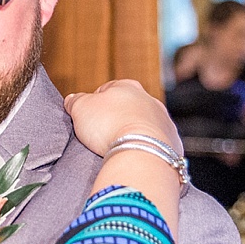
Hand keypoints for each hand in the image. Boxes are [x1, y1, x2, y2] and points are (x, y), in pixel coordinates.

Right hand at [64, 80, 180, 156]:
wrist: (141, 151)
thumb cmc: (109, 126)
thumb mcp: (80, 108)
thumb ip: (75, 101)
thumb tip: (72, 100)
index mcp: (127, 86)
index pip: (107, 89)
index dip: (95, 103)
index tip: (89, 118)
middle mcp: (149, 100)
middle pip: (128, 108)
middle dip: (116, 119)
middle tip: (102, 135)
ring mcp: (163, 120)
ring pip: (144, 125)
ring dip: (133, 134)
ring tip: (119, 149)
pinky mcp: (172, 141)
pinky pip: (155, 144)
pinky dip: (146, 149)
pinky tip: (136, 156)